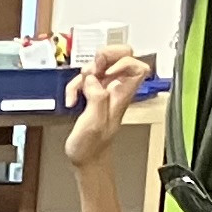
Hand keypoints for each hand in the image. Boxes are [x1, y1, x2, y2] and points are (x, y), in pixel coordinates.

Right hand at [61, 49, 151, 169]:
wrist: (84, 157)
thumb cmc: (91, 146)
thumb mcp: (93, 124)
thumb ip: (96, 98)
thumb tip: (92, 80)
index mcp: (124, 94)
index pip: (138, 66)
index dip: (124, 62)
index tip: (108, 72)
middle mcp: (117, 88)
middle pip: (123, 55)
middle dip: (104, 57)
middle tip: (94, 69)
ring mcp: (105, 88)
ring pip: (100, 64)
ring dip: (85, 73)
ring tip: (80, 88)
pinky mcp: (93, 90)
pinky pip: (86, 77)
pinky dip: (75, 84)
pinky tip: (73, 98)